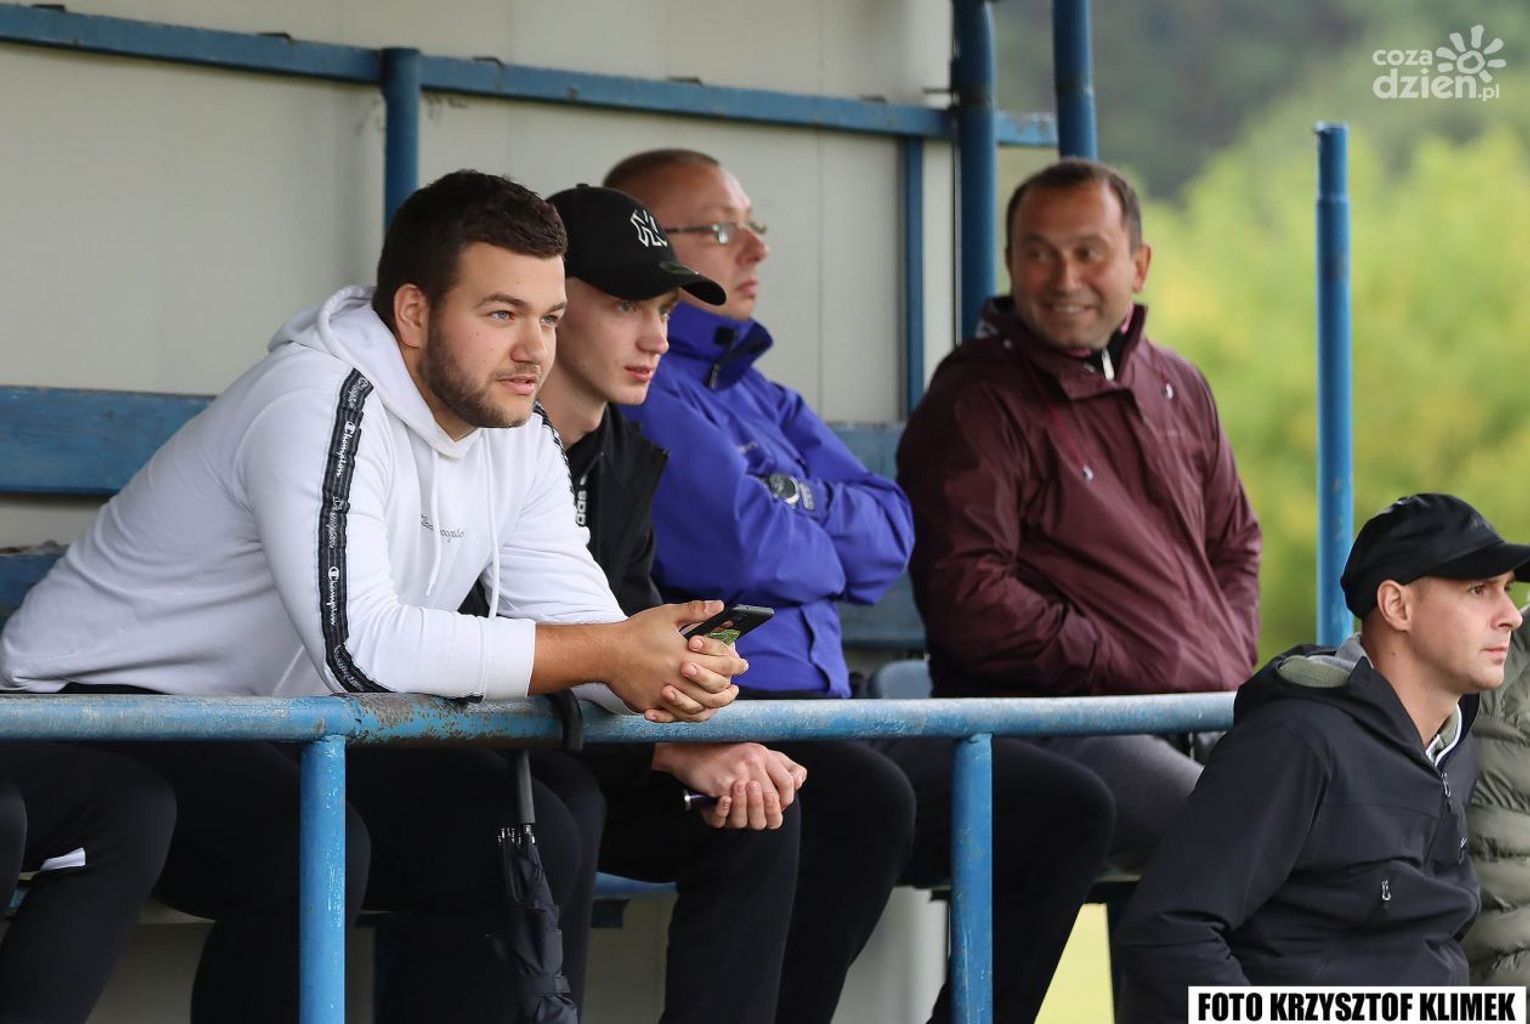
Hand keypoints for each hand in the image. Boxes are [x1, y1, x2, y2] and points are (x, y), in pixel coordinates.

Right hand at [605, 601, 746, 722]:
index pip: (721, 665)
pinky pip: (674, 717)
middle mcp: (677, 678)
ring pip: (697, 709)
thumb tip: (720, 606)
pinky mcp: (650, 705)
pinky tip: (694, 711)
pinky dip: (688, 715)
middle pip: (713, 691)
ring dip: (713, 706)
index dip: (736, 665)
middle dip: (729, 689)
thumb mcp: (667, 615)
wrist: (605, 653)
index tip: (743, 664)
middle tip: (735, 687)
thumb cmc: (636, 632)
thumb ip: (695, 611)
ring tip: (719, 701)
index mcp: (684, 656)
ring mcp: (663, 695)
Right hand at [654, 742, 806, 829]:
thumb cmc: (724, 754)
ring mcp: (737, 773)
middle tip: (758, 813)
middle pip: (773, 799)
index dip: (785, 799)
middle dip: (767, 811)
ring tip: (744, 813)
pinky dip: (730, 813)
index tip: (775, 803)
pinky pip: (733, 809)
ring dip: (750, 814)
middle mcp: (752, 761)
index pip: (788, 783)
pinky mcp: (721, 784)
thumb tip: (799, 782)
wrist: (689, 749)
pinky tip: (727, 806)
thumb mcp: (754, 752)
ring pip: (755, 809)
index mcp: (762, 753)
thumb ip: (780, 765)